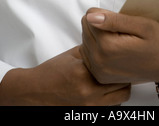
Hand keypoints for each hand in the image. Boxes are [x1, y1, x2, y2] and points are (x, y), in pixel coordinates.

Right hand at [0, 46, 129, 105]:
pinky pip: (108, 109)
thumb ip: (92, 51)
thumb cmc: (52, 73)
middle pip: (123, 88)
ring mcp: (88, 107)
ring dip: (119, 91)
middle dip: (124, 78)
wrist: (34, 92)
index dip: (123, 63)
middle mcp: (88, 93)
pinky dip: (111, 101)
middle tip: (122, 70)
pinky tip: (105, 91)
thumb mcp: (72, 55)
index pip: (115, 69)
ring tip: (113, 81)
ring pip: (119, 101)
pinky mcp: (87, 115)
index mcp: (84, 74)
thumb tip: (110, 44)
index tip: (124, 58)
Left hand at [80, 8, 158, 84]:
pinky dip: (97, 47)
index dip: (105, 14)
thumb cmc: (156, 44)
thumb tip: (91, 16)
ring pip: (85, 38)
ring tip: (118, 40)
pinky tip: (112, 49)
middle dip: (100, 24)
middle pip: (85, 26)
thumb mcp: (142, 25)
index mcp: (108, 46)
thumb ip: (114, 20)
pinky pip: (87, 52)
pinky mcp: (99, 75)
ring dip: (98, 35)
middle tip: (120, 31)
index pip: (89, 15)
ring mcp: (98, 70)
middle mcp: (100, 60)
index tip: (119, 22)